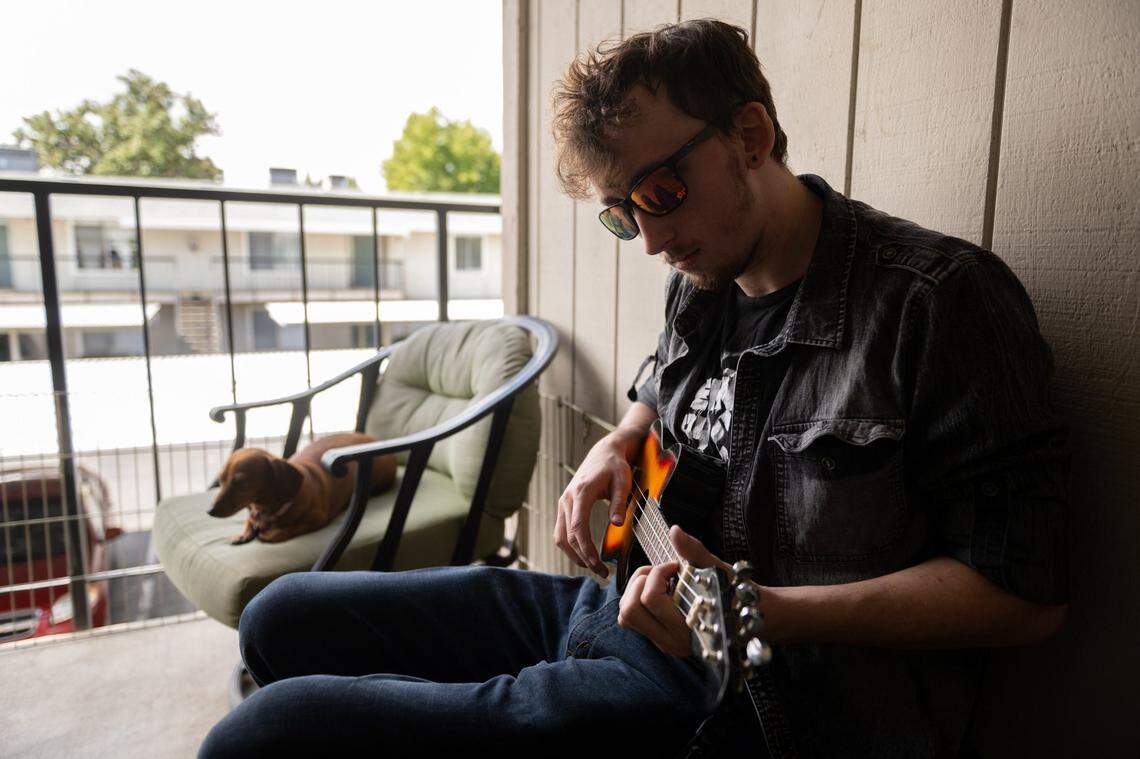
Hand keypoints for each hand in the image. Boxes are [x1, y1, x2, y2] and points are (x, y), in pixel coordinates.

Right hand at [554, 426, 642, 576]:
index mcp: (581, 493)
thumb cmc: (616, 467)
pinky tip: (584, 554)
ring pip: (560, 536)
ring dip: (574, 554)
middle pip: (567, 536)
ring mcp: (563, 503)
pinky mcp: (564, 506)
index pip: (578, 528)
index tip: (599, 565)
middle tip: (602, 572)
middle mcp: (567, 499)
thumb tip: (617, 524)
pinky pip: (561, 531)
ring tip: (592, 566)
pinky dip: (570, 545)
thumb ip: (620, 503)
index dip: (586, 550)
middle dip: (583, 558)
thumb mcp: (623, 482)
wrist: (604, 453)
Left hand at [617, 525, 729, 656]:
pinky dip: (636, 599)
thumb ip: (694, 551)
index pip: (651, 599)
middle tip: (661, 573)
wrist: (744, 616)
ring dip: (635, 591)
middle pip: (630, 609)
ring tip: (657, 580)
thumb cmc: (731, 590)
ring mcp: (662, 642)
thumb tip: (675, 531)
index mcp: (688, 628)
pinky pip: (631, 619)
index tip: (675, 566)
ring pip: (625, 616)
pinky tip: (657, 590)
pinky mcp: (656, 639)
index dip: (658, 573)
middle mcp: (672, 641)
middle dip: (640, 582)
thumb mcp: (715, 569)